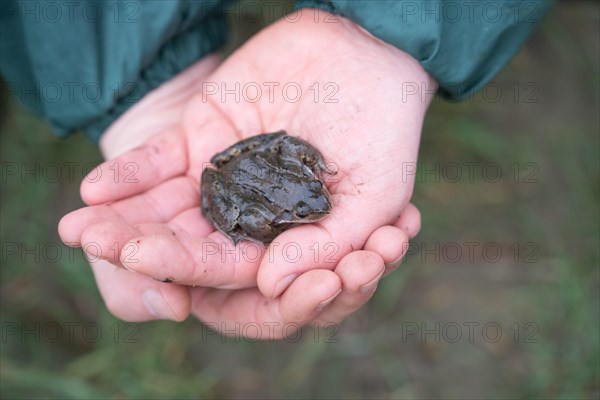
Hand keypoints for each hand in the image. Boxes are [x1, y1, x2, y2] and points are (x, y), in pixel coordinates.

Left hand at [59, 10, 433, 337]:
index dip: (196, 271)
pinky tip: (95, 189)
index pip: (237, 270)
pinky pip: (160, 160)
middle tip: (104, 247)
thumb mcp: (374, 197)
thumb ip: (327, 243)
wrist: (369, 56)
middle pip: (191, 243)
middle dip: (148, 248)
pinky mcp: (205, 136)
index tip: (155, 271)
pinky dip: (131, 173)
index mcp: (286, 241)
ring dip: (123, 218)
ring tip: (79, 229)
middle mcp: (249, 215)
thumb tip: (269, 284)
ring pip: (167, 207)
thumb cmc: (384, 132)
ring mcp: (223, 177)